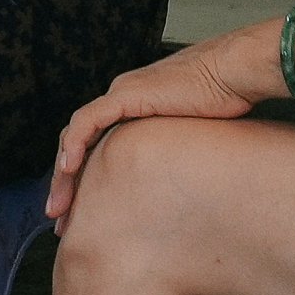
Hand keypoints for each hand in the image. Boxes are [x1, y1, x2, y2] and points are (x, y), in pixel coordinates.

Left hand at [50, 33, 282, 223]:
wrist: (237, 74)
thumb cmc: (227, 102)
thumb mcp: (192, 138)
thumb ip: (172, 156)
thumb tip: (173, 192)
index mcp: (135, 108)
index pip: (96, 146)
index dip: (84, 179)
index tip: (80, 214)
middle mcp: (122, 99)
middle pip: (79, 144)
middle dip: (66, 184)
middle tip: (60, 219)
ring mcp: (122, 95)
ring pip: (75, 136)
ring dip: (63, 173)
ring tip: (58, 207)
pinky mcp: (126, 95)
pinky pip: (86, 122)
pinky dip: (73, 146)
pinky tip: (67, 169)